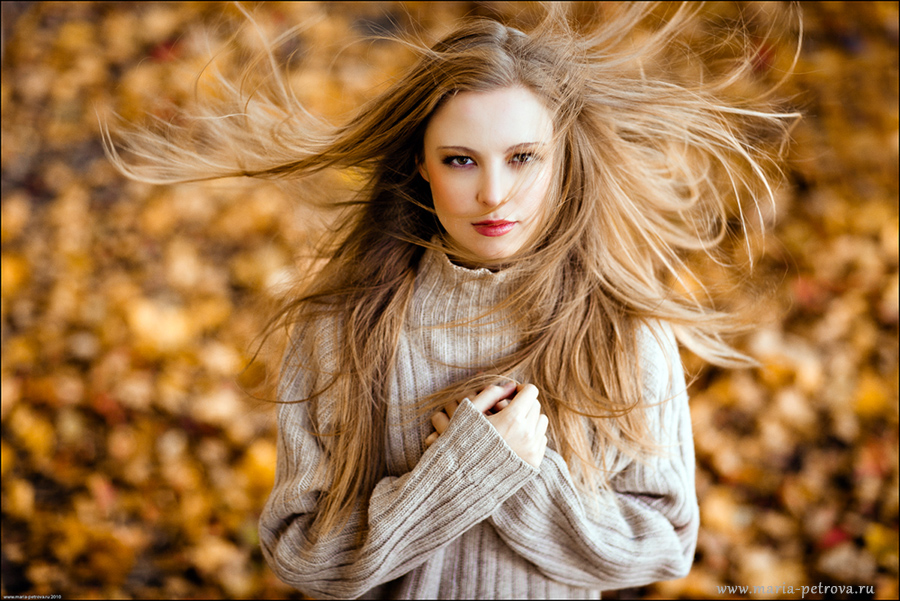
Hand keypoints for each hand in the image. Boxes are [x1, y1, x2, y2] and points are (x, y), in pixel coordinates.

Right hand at [425, 382, 548, 468]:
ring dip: (530, 419)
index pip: (531, 391)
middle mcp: (526, 434)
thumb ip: (490, 393)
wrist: (463, 478)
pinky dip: (532, 436)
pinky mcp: (534, 463)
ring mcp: (532, 450)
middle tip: (508, 409)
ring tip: (512, 424)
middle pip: (536, 406)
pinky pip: (541, 440)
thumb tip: (510, 385)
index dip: (520, 389)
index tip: (511, 394)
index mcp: (512, 419)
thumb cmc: (462, 442)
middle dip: (524, 403)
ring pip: (542, 422)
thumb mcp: (469, 412)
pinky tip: (514, 440)